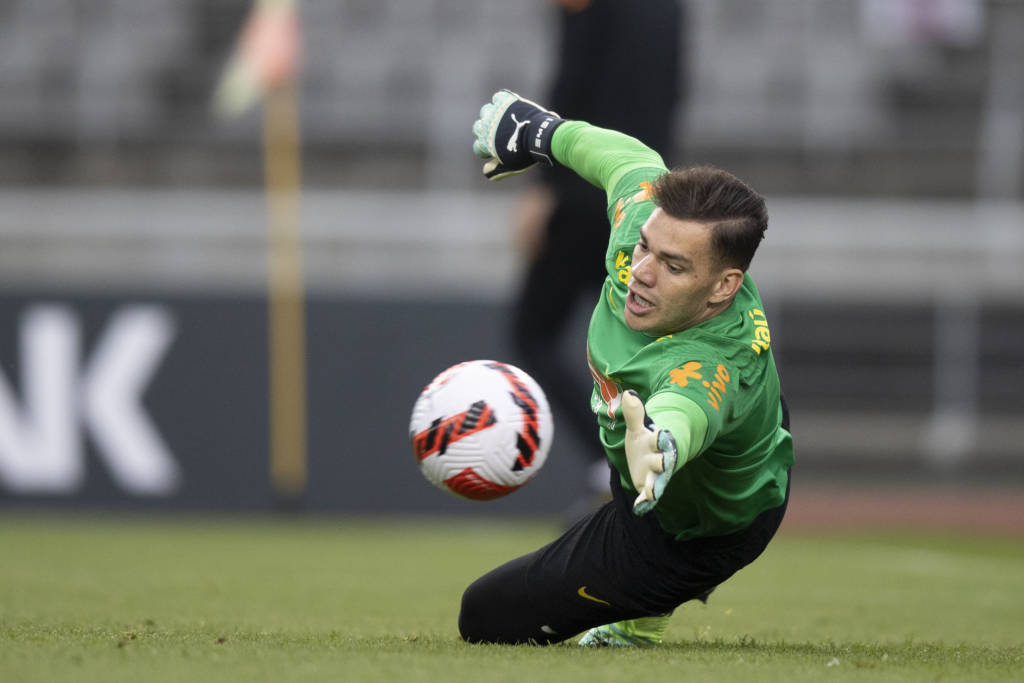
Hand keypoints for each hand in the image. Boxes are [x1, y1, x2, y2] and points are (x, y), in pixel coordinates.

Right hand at [471, 90, 564, 180]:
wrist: (538, 136)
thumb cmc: (525, 154)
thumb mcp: (510, 167)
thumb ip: (496, 171)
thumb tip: (486, 172)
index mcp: (485, 143)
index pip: (477, 147)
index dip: (485, 150)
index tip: (494, 151)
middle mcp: (486, 126)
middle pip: (477, 128)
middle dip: (485, 132)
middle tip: (497, 134)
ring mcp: (495, 113)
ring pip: (485, 111)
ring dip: (491, 115)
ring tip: (501, 119)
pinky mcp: (506, 102)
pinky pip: (498, 97)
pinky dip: (501, 101)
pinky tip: (509, 107)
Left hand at [622, 390, 677, 515]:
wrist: (653, 457)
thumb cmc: (646, 440)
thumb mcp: (638, 427)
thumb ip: (635, 414)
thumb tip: (629, 394)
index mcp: (658, 442)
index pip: (661, 439)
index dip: (662, 437)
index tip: (663, 434)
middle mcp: (659, 459)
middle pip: (663, 461)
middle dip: (663, 462)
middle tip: (663, 462)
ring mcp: (655, 476)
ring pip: (658, 482)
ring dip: (655, 487)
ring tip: (651, 492)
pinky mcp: (648, 488)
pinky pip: (647, 498)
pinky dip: (644, 503)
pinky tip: (639, 507)